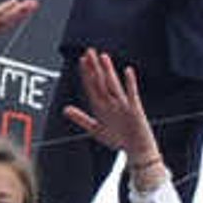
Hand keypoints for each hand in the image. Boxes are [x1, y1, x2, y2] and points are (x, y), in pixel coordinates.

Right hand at [0, 0, 35, 71]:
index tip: (24, 15)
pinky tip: (14, 3)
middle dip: (21, 11)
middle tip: (34, 5)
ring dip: (17, 8)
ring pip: (4, 13)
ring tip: (30, 3)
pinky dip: (4, 8)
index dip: (14, 20)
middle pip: (6, 17)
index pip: (2, 25)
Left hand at [62, 49, 163, 187]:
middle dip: (94, 67)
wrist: (137, 151)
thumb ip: (81, 118)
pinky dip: (130, 83)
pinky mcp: (135, 110)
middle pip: (100, 82)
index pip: (91, 86)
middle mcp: (111, 103)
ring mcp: (123, 105)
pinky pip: (131, 95)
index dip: (85, 73)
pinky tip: (127, 71)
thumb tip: (65, 109)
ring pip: (113, 85)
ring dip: (108, 71)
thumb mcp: (96, 129)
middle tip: (89, 51)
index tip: (82, 60)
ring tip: (103, 57)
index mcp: (101, 107)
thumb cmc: (119, 140)